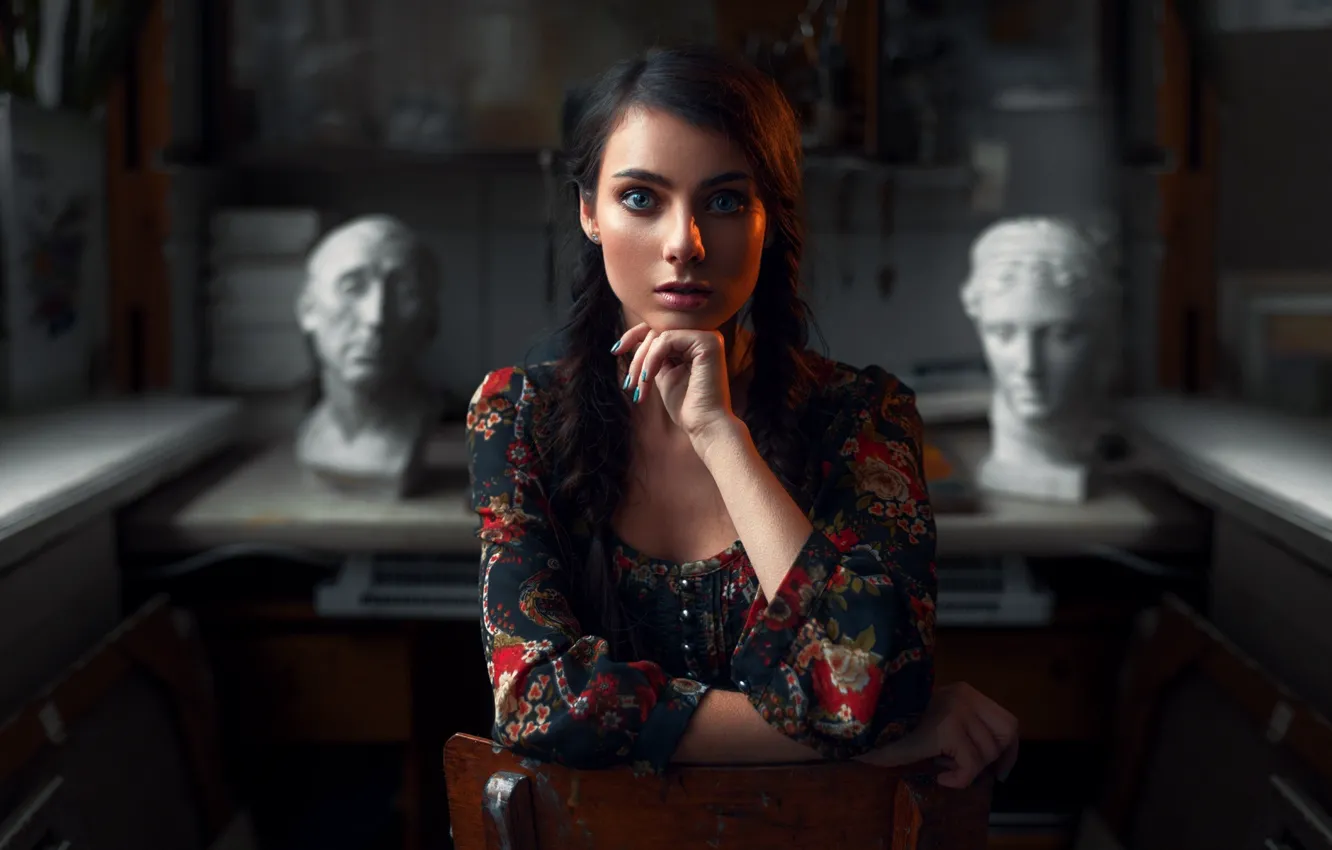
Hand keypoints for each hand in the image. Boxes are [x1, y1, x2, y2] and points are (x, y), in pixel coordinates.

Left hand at [613, 322, 735, 441]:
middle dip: (637, 356)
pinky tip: (647, 378)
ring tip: (637, 386)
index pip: (660, 328)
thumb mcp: (664, 374)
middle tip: (628, 382)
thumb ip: (655, 356)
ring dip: (642, 362)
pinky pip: (666, 340)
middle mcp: (704, 335)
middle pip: (658, 330)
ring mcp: (708, 336)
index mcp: (695, 342)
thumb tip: (634, 340)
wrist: (704, 426)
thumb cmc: (686, 406)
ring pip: (660, 335)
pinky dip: (652, 359)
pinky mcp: (707, 341)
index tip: (616, 351)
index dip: (634, 336)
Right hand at [855, 683, 1018, 788]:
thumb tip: (991, 761)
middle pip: (1005, 736)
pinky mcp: (947, 728)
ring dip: (967, 771)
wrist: (866, 727)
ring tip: (942, 768)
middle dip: (991, 760)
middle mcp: (965, 696)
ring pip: (987, 754)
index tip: (1000, 771)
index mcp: (964, 692)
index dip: (1009, 751)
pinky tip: (940, 778)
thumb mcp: (938, 722)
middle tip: (967, 770)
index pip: (1007, 722)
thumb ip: (963, 730)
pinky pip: (970, 766)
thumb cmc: (896, 729)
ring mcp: (957, 710)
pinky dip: (959, 780)